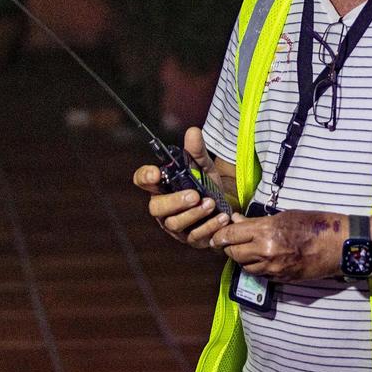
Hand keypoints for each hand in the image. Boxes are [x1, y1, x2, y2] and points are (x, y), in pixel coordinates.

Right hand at [133, 127, 231, 249]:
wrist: (228, 205)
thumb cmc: (208, 185)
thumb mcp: (204, 167)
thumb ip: (197, 152)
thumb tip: (193, 131)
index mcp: (162, 187)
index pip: (143, 180)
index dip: (145, 177)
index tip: (155, 173)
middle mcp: (164, 208)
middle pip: (156, 208)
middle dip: (174, 202)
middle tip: (194, 195)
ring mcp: (176, 226)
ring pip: (175, 224)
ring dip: (194, 214)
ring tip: (211, 203)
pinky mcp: (192, 239)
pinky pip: (195, 236)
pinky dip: (209, 227)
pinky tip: (221, 217)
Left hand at [211, 210, 345, 281]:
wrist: (339, 245)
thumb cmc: (315, 224)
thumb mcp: (285, 216)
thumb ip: (258, 221)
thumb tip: (237, 221)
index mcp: (266, 231)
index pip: (231, 235)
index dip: (220, 235)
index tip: (217, 234)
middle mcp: (266, 252)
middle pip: (233, 253)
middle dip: (229, 247)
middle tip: (232, 241)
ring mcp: (274, 268)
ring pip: (245, 267)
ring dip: (243, 259)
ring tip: (249, 249)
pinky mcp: (281, 279)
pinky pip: (260, 275)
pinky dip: (257, 267)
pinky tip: (264, 258)